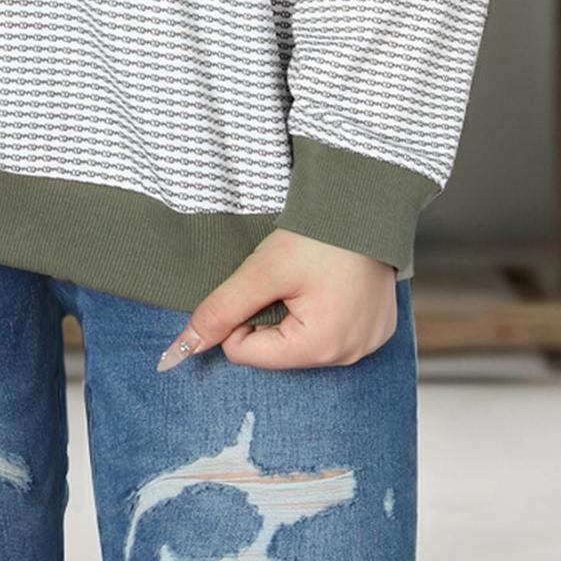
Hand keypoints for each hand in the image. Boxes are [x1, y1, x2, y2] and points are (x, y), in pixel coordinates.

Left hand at [156, 228, 398, 370]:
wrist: (369, 204)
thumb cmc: (318, 236)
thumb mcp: (263, 270)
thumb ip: (221, 309)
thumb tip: (183, 347)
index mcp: (320, 347)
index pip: (245, 352)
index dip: (239, 316)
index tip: (256, 285)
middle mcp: (349, 356)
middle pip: (275, 350)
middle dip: (269, 315)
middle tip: (286, 278)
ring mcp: (367, 345)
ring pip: (301, 342)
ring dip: (294, 314)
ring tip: (309, 278)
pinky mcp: (377, 331)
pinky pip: (332, 333)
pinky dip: (322, 312)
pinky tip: (328, 283)